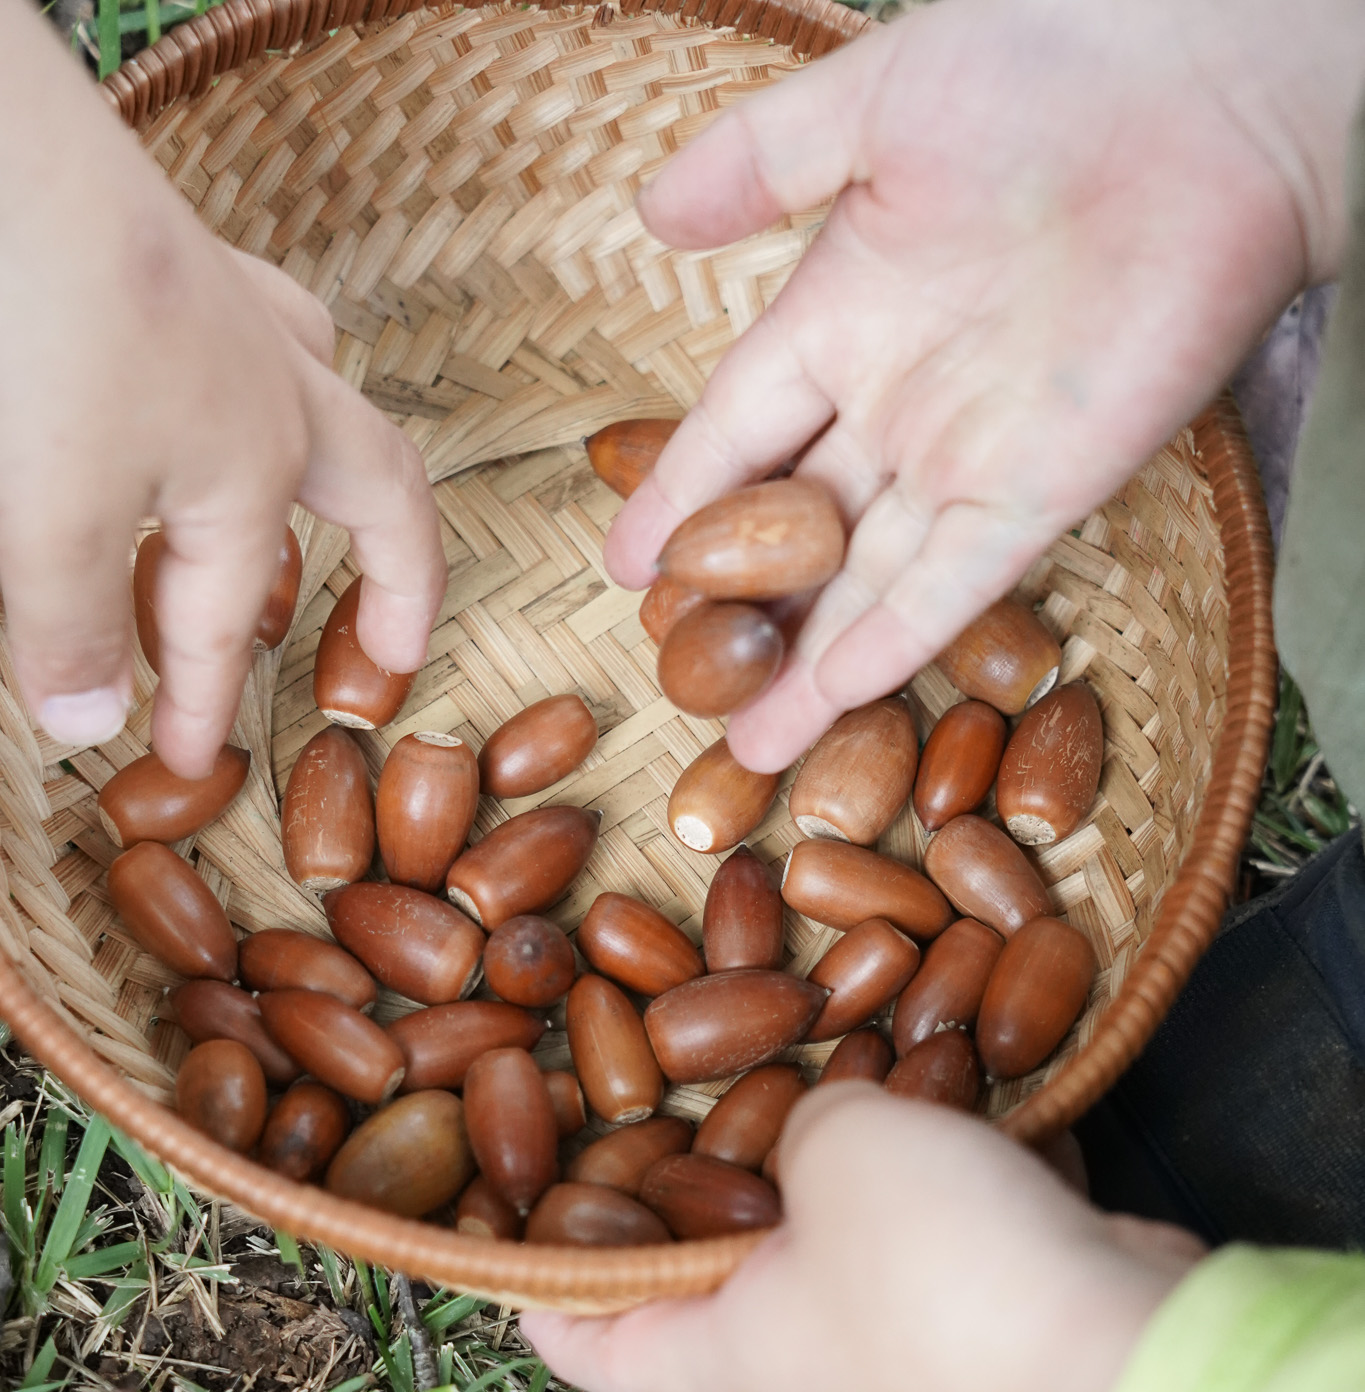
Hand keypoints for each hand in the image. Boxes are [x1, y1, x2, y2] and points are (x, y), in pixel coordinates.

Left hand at [0, 1, 444, 777]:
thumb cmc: (46, 322)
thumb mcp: (45, 510)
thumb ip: (67, 627)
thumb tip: (88, 724)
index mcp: (259, 461)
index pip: (227, 618)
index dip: (204, 702)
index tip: (182, 766)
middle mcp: (269, 384)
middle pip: (378, 491)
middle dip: (394, 579)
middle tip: (390, 645)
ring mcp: (227, 308)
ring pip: (318, 390)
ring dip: (325, 463)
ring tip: (295, 514)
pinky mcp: (167, 248)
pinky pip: (251, 319)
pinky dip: (257, 370)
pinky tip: (219, 382)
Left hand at [521, 1088, 1204, 1391]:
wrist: (1121, 1351)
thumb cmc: (936, 1266)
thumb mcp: (837, 1145)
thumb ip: (808, 1122)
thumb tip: (835, 1131)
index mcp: (727, 1359)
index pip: (586, 1346)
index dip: (535, 1288)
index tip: (509, 1231)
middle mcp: (807, 1382)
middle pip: (714, 1291)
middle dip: (701, 1203)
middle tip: (680, 1110)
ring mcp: (905, 1370)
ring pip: (841, 1259)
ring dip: (839, 1181)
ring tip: (830, 1085)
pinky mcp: (994, 1343)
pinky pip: (942, 1251)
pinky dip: (942, 1187)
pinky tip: (962, 1107)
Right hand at [607, 0, 1364, 771]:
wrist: (1208, 91)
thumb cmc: (1051, 64)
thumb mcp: (877, 104)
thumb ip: (759, 162)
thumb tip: (645, 215)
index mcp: (841, 314)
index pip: (735, 432)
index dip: (677, 499)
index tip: (622, 569)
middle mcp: (896, 400)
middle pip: (792, 529)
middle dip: (736, 609)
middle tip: (677, 679)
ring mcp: (967, 452)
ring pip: (863, 578)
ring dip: (803, 661)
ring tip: (740, 740)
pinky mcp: (1043, 489)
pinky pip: (950, 583)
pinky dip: (892, 641)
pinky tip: (828, 699)